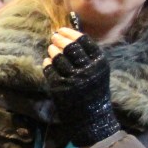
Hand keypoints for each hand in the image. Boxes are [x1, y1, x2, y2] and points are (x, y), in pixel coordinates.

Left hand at [42, 29, 118, 145]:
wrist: (91, 117)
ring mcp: (73, 80)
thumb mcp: (98, 71)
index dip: (71, 33)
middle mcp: (88, 71)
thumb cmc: (94, 90)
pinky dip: (47, 63)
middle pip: (70, 47)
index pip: (84, 41)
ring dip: (52, 50)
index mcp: (100, 64)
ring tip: (52, 49)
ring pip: (58, 57)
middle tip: (54, 36)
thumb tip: (69, 35)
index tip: (63, 30)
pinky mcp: (60, 88)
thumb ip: (87, 55)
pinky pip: (49, 69)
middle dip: (60, 39)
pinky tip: (48, 61)